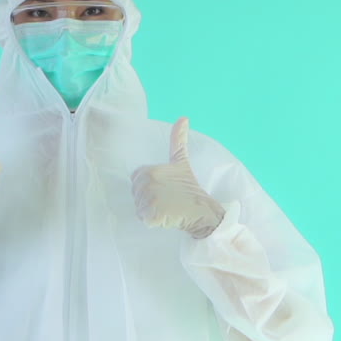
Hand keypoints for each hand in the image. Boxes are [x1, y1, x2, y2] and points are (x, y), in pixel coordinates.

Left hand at [130, 117, 224, 238]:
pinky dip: (154, 222)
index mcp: (149, 170)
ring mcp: (149, 199)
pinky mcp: (152, 215)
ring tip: (168, 208)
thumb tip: (183, 118)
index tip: (165, 189)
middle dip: (149, 201)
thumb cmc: (191, 188)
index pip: (136, 181)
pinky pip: (144, 220)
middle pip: (136, 196)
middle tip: (168, 201)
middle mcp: (147, 183)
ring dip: (151, 212)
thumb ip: (178, 141)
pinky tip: (166, 217)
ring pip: (139, 209)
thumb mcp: (181, 162)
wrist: (204, 210)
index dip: (149, 187)